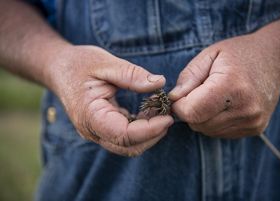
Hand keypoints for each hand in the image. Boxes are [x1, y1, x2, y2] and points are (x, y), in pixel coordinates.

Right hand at [47, 45, 173, 155]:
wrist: (59, 68)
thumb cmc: (79, 63)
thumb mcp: (105, 63)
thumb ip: (132, 75)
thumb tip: (160, 82)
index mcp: (90, 115)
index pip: (124, 135)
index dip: (149, 130)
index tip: (168, 118)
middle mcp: (92, 130)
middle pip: (128, 146)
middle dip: (153, 134)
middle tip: (169, 114)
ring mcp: (96, 132)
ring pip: (128, 145)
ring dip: (148, 133)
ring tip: (160, 111)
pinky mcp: (102, 129)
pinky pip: (125, 136)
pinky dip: (141, 128)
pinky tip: (149, 111)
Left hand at [169, 33, 279, 137]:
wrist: (274, 59)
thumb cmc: (238, 54)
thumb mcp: (209, 55)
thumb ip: (188, 77)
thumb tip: (173, 99)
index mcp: (231, 85)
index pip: (191, 112)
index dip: (179, 105)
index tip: (181, 94)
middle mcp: (244, 108)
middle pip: (198, 123)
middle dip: (190, 111)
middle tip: (197, 93)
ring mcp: (252, 121)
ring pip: (207, 130)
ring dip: (202, 117)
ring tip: (212, 97)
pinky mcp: (255, 129)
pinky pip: (220, 132)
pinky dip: (214, 121)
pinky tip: (223, 105)